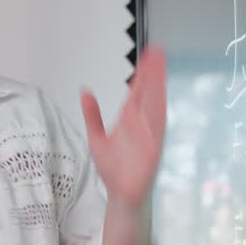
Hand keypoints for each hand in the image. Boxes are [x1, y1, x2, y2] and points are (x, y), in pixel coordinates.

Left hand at [80, 46, 167, 207]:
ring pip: (154, 104)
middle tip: (157, 51)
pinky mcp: (153, 146)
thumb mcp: (96, 137)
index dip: (142, 73)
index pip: (137, 91)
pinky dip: (158, 110)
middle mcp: (141, 122)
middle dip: (153, 72)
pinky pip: (156, 125)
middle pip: (148, 92)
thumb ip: (92, 114)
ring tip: (160, 65)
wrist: (120, 193)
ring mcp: (148, 133)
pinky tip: (159, 95)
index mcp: (129, 119)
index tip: (148, 55)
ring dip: (158, 85)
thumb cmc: (113, 169)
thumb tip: (84, 91)